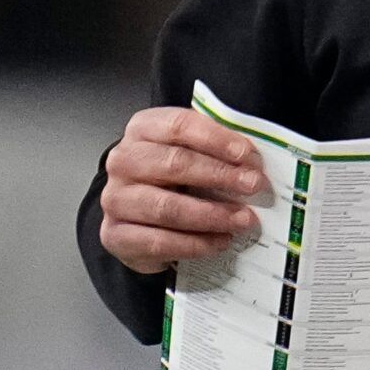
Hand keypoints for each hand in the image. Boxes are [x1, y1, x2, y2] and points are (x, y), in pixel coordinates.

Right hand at [98, 107, 268, 274]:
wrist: (138, 216)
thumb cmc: (169, 179)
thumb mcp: (190, 153)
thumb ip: (215, 150)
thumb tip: (252, 163)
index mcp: (143, 129)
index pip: (178, 126)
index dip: (215, 139)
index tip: (246, 155)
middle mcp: (124, 161)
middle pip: (173, 164)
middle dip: (220, 175)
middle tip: (253, 186)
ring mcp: (116, 199)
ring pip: (167, 207)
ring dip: (212, 215)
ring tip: (242, 220)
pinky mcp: (116, 235)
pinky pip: (160, 241)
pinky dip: (196, 243)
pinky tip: (220, 241)